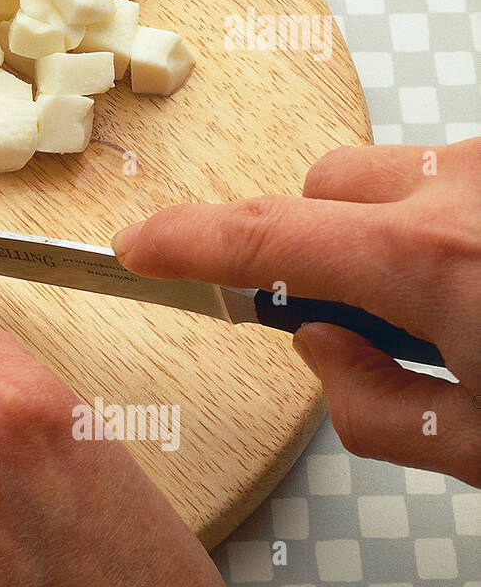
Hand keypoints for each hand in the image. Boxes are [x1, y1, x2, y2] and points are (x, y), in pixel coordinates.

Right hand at [111, 138, 480, 486]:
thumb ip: (377, 409)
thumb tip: (324, 349)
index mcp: (433, 259)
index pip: (263, 238)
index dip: (184, 243)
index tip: (138, 248)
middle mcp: (464, 188)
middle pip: (322, 189)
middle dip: (319, 247)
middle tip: (371, 321)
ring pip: (392, 177)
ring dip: (393, 231)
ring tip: (462, 305)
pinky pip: (451, 179)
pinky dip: (451, 222)